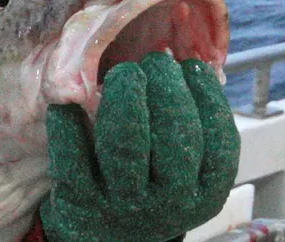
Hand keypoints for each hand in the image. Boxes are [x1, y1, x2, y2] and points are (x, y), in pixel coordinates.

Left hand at [40, 52, 239, 241]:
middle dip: (166, 87)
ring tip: (125, 71)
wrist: (109, 236)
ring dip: (125, 97)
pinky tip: (72, 98)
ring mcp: (120, 203)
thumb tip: (197, 66)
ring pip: (125, 144)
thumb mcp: (187, 171)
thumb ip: (195, 127)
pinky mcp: (78, 199)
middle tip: (155, 61)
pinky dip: (69, 122)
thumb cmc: (153, 186)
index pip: (216, 141)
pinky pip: (72, 155)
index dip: (205, 96)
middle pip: (174, 137)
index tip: (191, 65)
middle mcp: (166, 203)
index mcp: (203, 194)